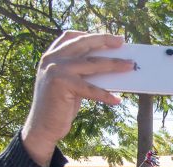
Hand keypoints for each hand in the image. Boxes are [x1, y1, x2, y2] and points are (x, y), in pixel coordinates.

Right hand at [21, 32, 133, 158]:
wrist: (42, 126)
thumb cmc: (59, 105)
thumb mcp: (69, 83)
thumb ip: (81, 71)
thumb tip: (108, 65)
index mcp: (51, 55)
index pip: (71, 37)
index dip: (89, 34)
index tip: (107, 36)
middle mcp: (52, 59)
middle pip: (84, 44)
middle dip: (104, 40)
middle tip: (121, 41)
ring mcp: (56, 70)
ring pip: (92, 64)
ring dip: (114, 64)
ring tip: (129, 66)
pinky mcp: (62, 84)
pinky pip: (91, 88)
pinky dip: (105, 95)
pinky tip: (117, 100)